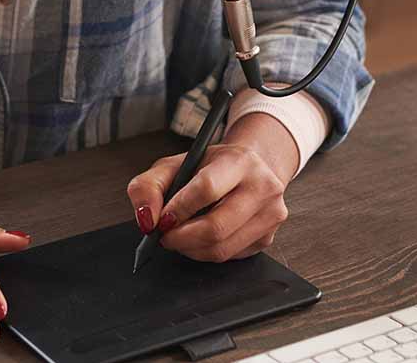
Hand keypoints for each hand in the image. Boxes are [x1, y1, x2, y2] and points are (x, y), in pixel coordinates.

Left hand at [127, 142, 290, 261]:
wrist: (250, 168)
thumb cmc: (210, 166)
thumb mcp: (176, 164)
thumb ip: (149, 185)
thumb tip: (146, 220)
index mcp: (239, 160)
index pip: (207, 188)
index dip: (180, 208)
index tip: (162, 219)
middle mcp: (262, 186)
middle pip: (216, 226)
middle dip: (181, 237)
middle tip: (164, 236)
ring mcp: (270, 215)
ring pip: (222, 248)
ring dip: (191, 249)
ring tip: (178, 237)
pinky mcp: (269, 238)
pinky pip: (230, 257)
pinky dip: (205, 253)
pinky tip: (198, 239)